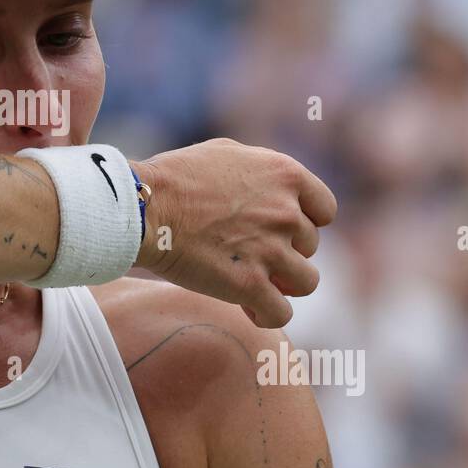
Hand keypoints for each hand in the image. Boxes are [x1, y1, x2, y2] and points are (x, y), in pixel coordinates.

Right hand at [131, 139, 336, 327]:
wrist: (142, 208)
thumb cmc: (174, 178)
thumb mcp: (227, 153)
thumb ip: (262, 171)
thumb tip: (275, 188)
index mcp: (285, 175)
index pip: (325, 211)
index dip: (305, 223)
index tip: (281, 230)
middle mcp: (286, 212)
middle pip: (310, 247)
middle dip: (284, 252)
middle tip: (249, 254)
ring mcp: (271, 250)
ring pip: (306, 282)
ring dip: (283, 285)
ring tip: (255, 283)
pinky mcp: (250, 285)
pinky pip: (281, 313)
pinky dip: (266, 314)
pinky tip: (249, 308)